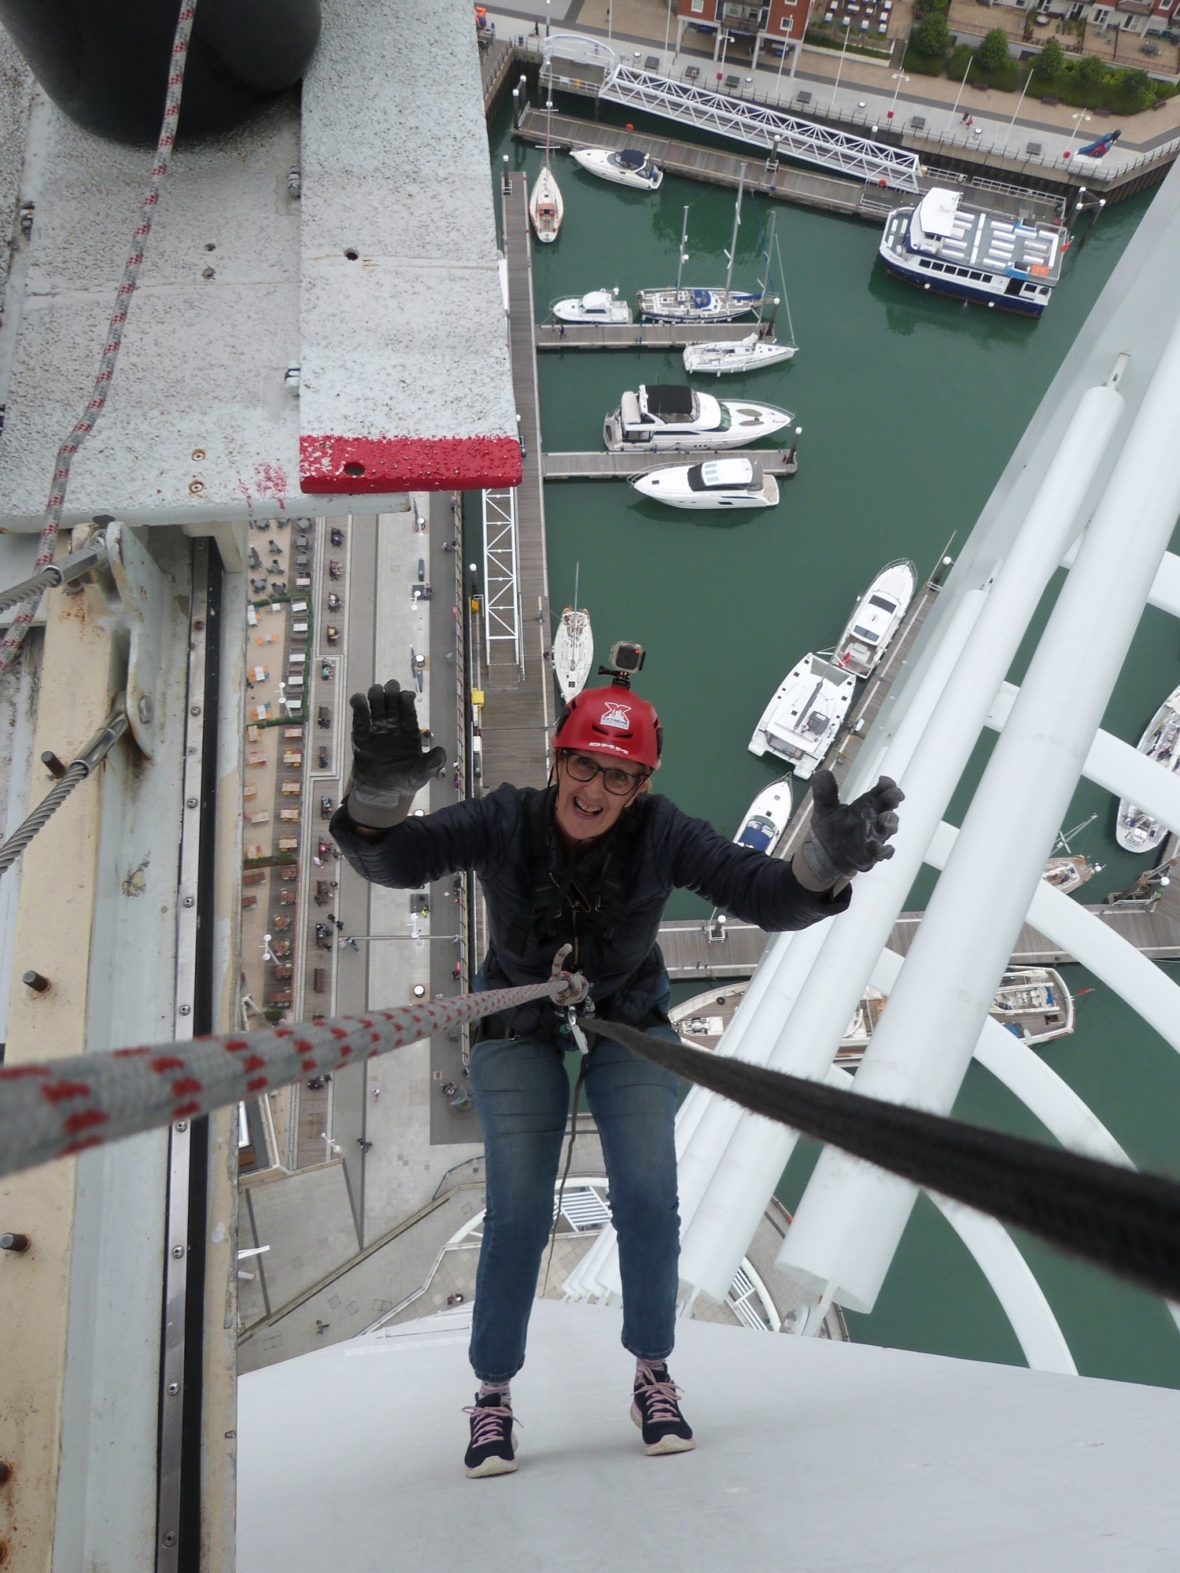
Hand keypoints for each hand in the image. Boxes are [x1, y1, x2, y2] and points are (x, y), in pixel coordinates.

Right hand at [347, 679, 445, 826]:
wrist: (382, 793)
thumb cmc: (404, 782)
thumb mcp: (421, 774)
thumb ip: (431, 763)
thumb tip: (442, 751)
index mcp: (409, 731)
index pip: (408, 711)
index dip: (407, 700)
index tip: (407, 696)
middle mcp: (393, 726)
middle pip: (392, 703)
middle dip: (391, 692)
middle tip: (391, 687)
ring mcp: (376, 729)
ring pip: (376, 706)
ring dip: (375, 695)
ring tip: (376, 692)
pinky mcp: (361, 736)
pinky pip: (359, 719)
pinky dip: (358, 707)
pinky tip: (358, 700)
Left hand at [805, 768, 903, 883]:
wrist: (824, 856)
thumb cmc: (830, 830)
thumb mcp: (824, 810)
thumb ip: (824, 793)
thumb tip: (823, 772)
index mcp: (865, 806)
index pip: (880, 792)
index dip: (886, 785)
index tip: (884, 780)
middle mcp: (873, 820)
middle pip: (888, 807)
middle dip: (893, 800)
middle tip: (894, 796)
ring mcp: (874, 837)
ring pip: (889, 828)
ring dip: (890, 823)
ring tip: (884, 819)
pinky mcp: (871, 855)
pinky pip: (883, 852)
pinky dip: (884, 851)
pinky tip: (879, 848)